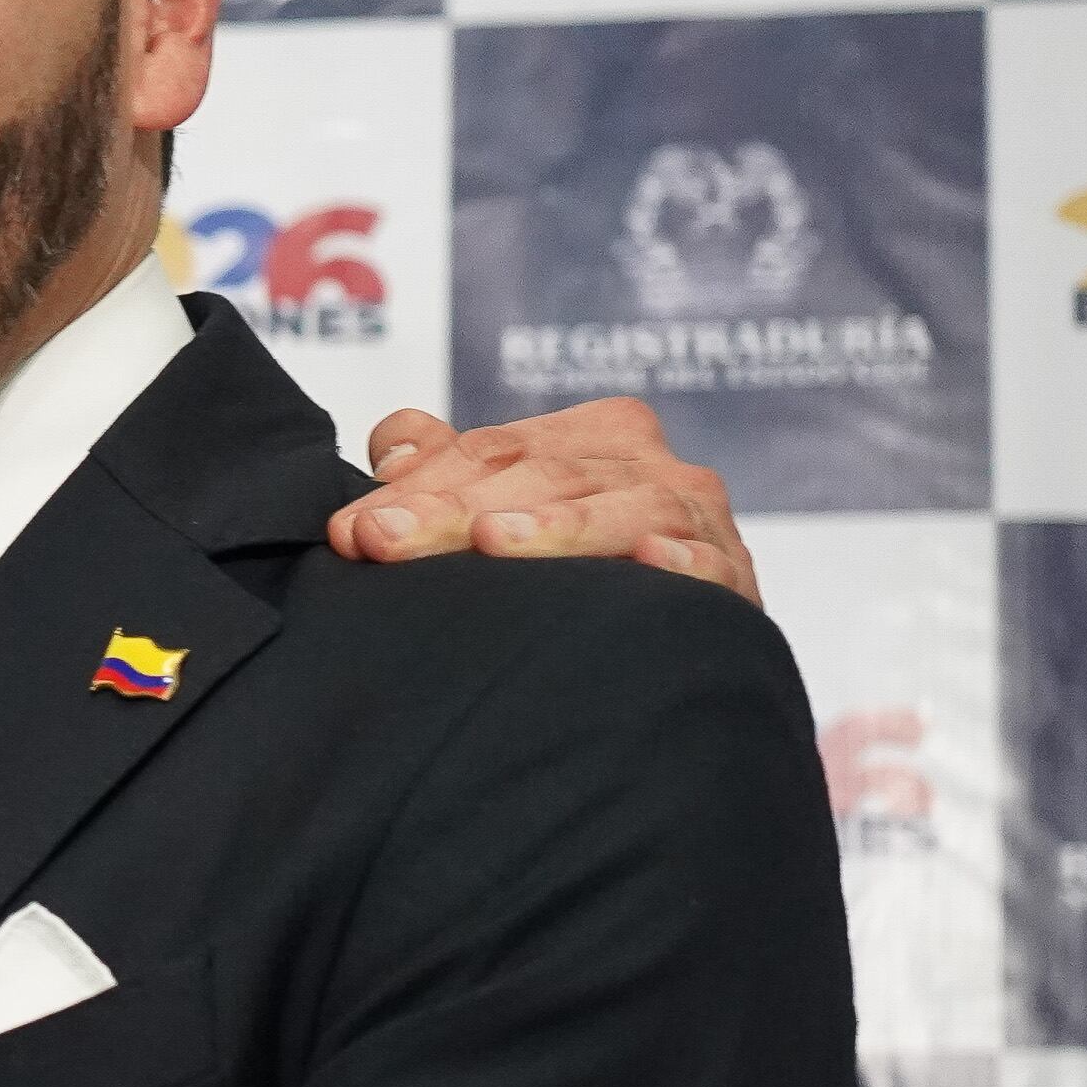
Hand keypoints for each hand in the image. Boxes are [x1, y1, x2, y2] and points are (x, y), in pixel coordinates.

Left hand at [327, 398, 758, 604]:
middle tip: (384, 542)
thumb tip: (392, 442)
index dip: (415, 488)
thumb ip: (448, 467)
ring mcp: (696, 521)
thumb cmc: (578, 571)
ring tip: (491, 542)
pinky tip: (648, 567)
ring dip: (557, 527)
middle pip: (542, 476)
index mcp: (595, 436)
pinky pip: (710, 568)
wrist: (674, 650)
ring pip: (619, 510)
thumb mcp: (509, 506)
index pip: (490, 450)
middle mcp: (650, 467)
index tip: (353, 531)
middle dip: (454, 511)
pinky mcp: (734, 580)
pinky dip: (680, 566)